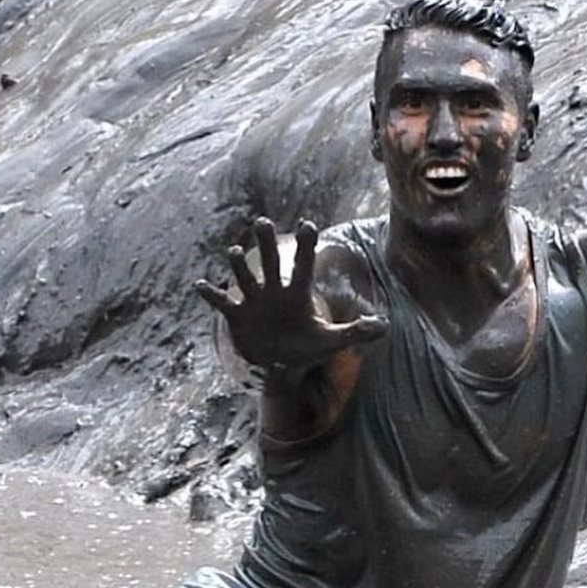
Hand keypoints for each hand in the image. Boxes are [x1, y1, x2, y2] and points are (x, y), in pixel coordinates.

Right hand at [194, 217, 385, 372]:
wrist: (281, 365)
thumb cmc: (307, 348)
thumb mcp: (332, 341)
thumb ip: (356, 331)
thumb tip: (385, 326)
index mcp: (298, 294)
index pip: (303, 266)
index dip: (306, 247)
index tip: (309, 226)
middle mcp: (274, 291)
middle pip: (271, 263)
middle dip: (267, 244)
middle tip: (264, 222)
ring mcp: (254, 302)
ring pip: (246, 277)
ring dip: (239, 265)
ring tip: (235, 252)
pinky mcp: (238, 316)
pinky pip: (222, 303)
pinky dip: (212, 295)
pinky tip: (201, 285)